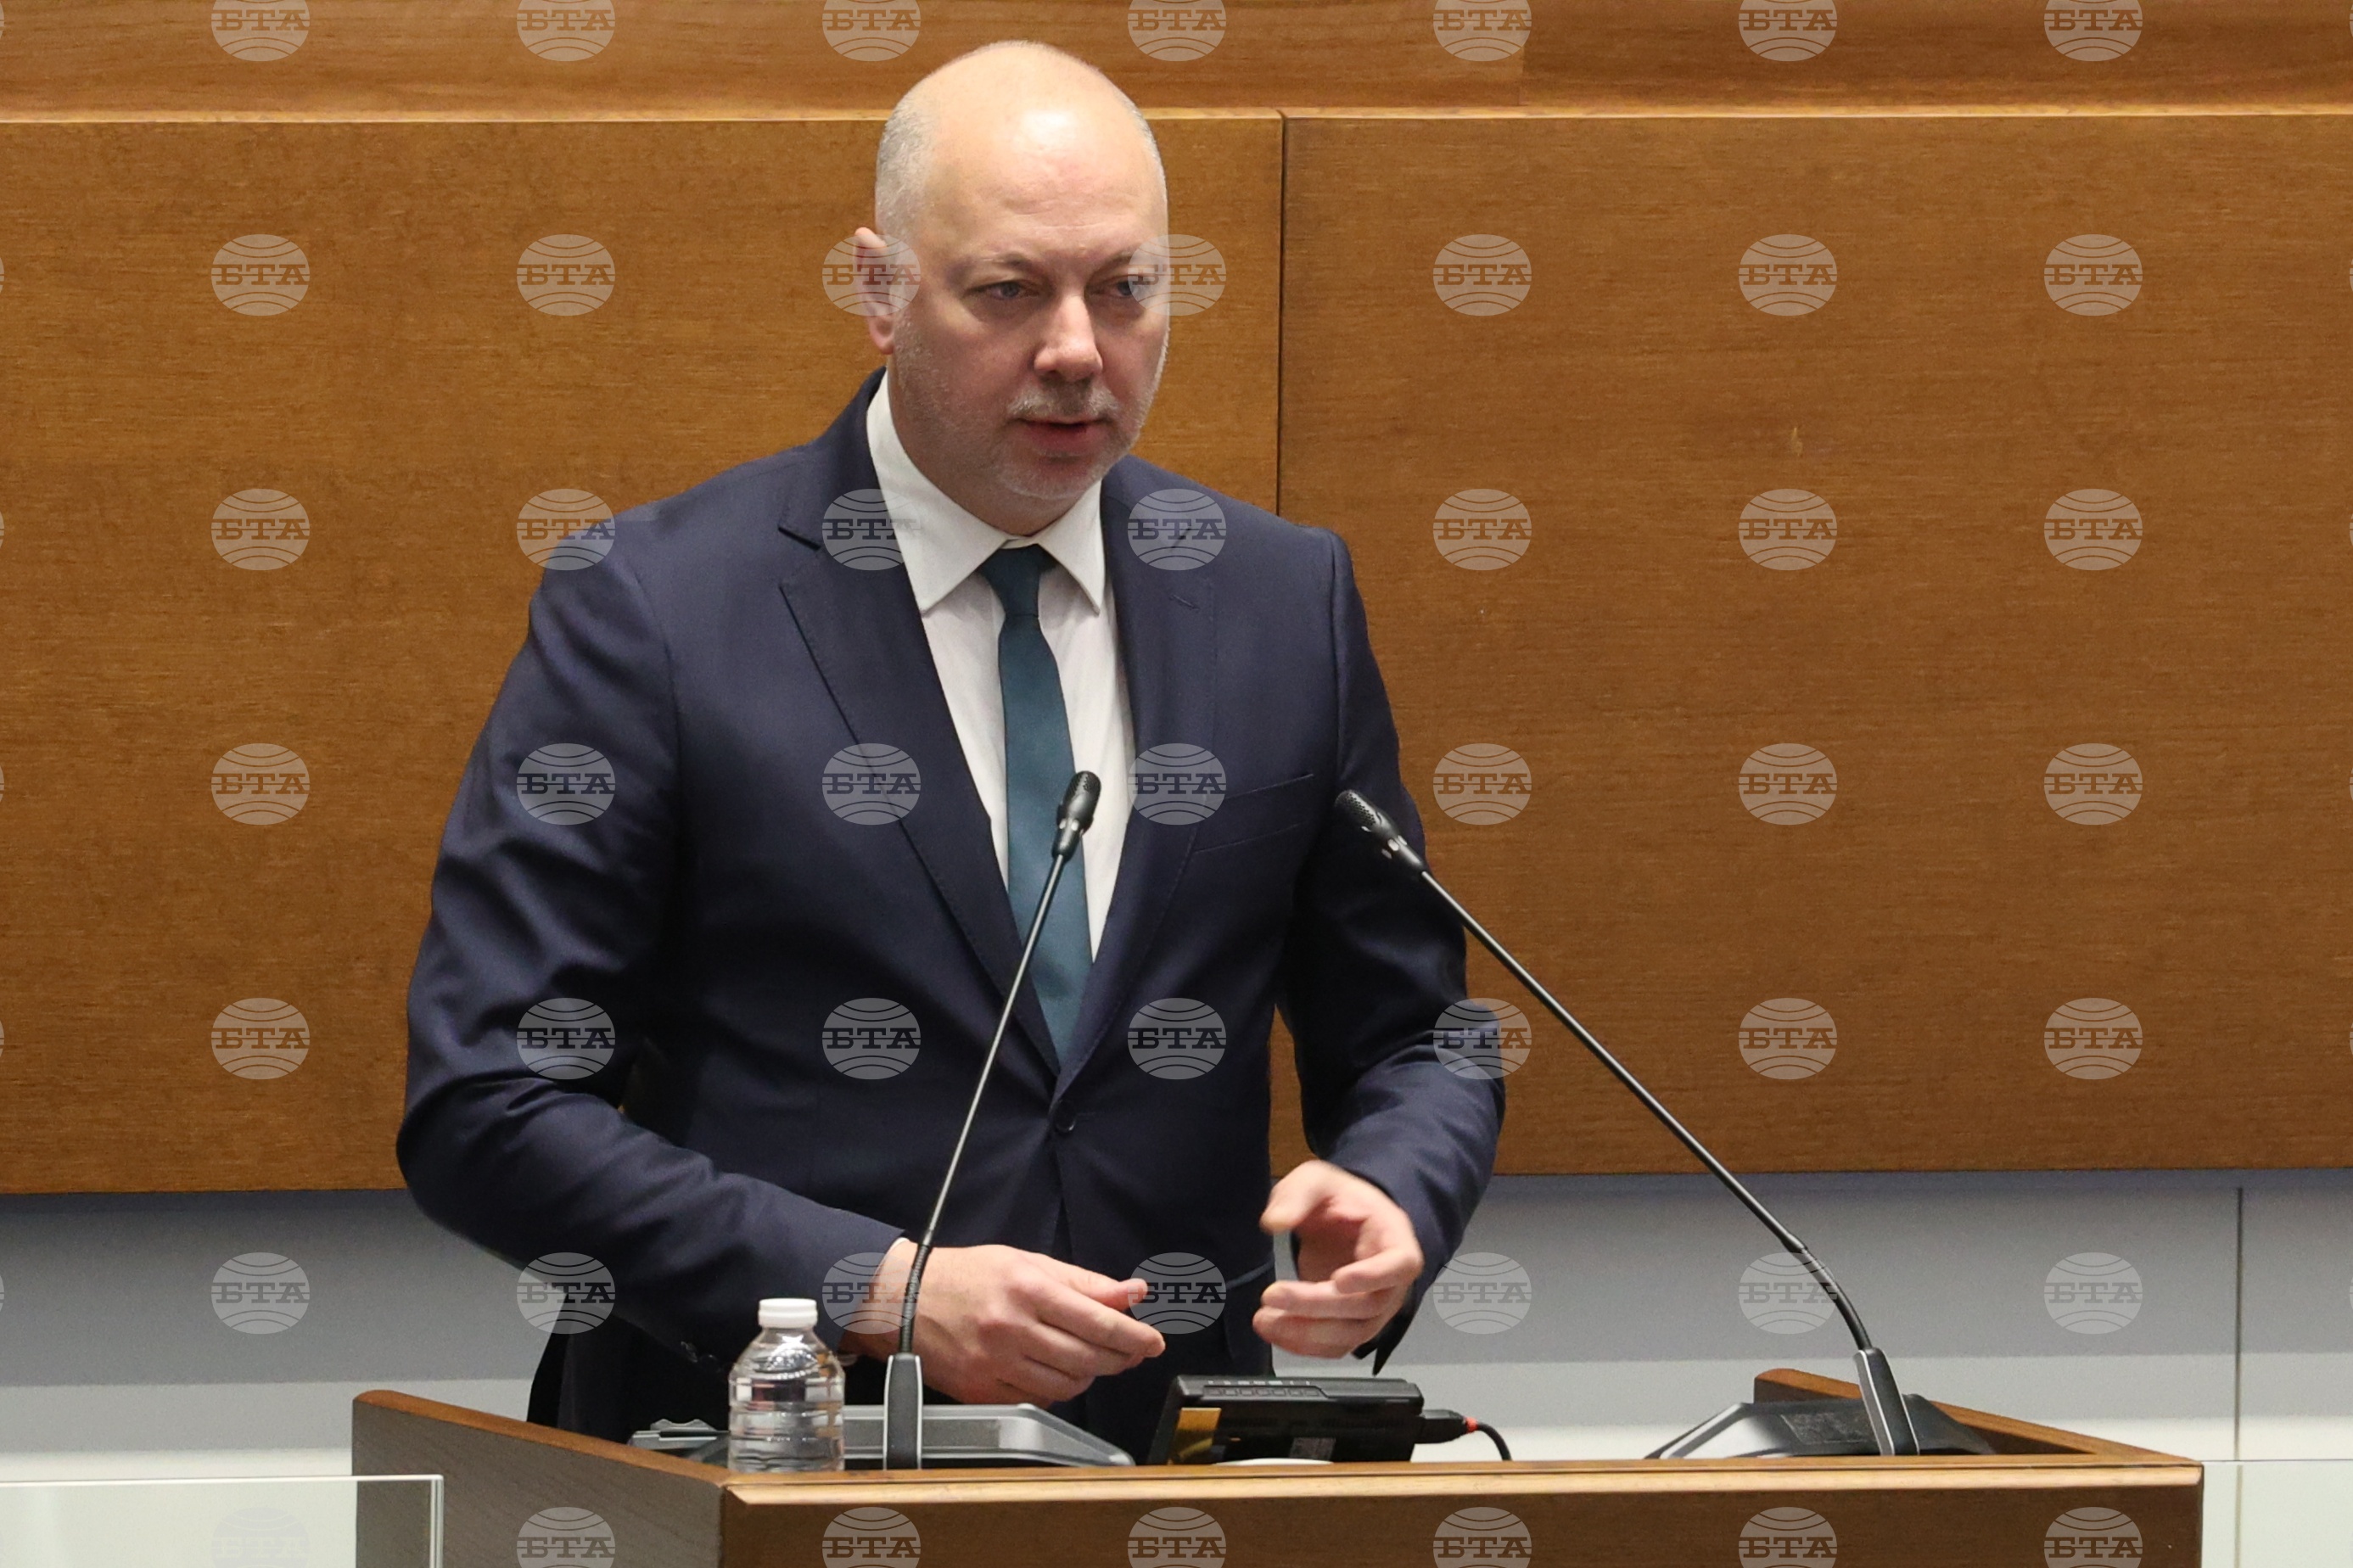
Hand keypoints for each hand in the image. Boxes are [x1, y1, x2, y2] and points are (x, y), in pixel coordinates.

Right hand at [839, 1238, 1165, 1405]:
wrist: (902, 1301)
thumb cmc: (967, 1276)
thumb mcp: (1027, 1262)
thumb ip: (1083, 1282)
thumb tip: (1132, 1293)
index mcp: (1026, 1289)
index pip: (1097, 1320)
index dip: (1134, 1336)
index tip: (1154, 1342)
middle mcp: (1011, 1328)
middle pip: (1087, 1357)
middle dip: (1120, 1357)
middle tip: (1131, 1351)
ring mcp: (994, 1364)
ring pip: (1067, 1384)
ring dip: (1091, 1375)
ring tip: (1093, 1358)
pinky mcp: (981, 1391)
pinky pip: (1037, 1399)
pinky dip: (1056, 1388)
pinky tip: (1056, 1371)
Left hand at [1254, 1160, 1423, 1357]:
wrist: (1343, 1220)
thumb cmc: (1337, 1199)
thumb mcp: (1316, 1181)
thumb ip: (1297, 1196)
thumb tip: (1273, 1222)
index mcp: (1395, 1240)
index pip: (1399, 1264)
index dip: (1373, 1276)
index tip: (1337, 1279)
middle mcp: (1392, 1283)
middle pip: (1366, 1306)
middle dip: (1317, 1306)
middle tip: (1272, 1295)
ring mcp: (1374, 1310)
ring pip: (1350, 1334)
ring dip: (1307, 1333)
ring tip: (1263, 1319)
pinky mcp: (1352, 1325)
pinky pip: (1336, 1346)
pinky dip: (1304, 1344)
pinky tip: (1273, 1329)